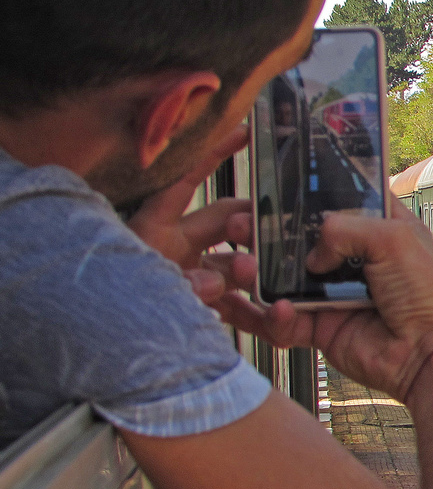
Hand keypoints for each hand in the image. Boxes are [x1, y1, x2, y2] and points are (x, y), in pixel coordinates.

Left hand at [127, 125, 258, 303]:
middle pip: (222, 221)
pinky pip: (237, 300)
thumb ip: (181, 287)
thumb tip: (212, 285)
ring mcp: (190, 275)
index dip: (213, 153)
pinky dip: (254, 306)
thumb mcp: (142, 289)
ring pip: (233, 261)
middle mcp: (174, 247)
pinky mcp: (201, 303)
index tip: (243, 130)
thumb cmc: (110, 311)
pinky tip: (271, 311)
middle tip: (271, 225)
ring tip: (256, 275)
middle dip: (248, 222)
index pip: (185, 180)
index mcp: (153, 229)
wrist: (104, 358)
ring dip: (250, 268)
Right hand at [217, 199, 432, 399]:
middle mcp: (355, 260)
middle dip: (266, 234)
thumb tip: (310, 251)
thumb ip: (344, 228)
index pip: (336, 203)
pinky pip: (285, 320)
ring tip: (238, 268)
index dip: (306, 196)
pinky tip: (275, 309)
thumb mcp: (393, 238)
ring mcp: (336, 295)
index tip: (271, 186)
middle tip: (238, 226)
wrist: (429, 355)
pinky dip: (272, 316)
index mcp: (379, 230)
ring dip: (257, 274)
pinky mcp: (323, 328)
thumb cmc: (427, 295)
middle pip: (300, 240)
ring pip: (283, 280)